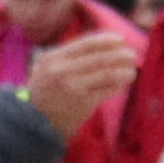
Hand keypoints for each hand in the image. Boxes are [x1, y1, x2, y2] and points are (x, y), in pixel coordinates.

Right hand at [23, 22, 146, 138]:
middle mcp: (63, 70)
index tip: (120, 40)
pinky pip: (106, 91)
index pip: (86, 44)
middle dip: (120, 55)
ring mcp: (73, 87)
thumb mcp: (46, 68)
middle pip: (99, 58)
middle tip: (132, 55)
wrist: (31, 122)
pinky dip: (117, 86)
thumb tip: (100, 47)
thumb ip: (67, 57)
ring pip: (106, 74)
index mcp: (54, 58)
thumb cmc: (42, 93)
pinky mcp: (83, 103)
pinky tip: (122, 84)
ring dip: (123, 71)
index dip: (106, 41)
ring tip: (132, 70)